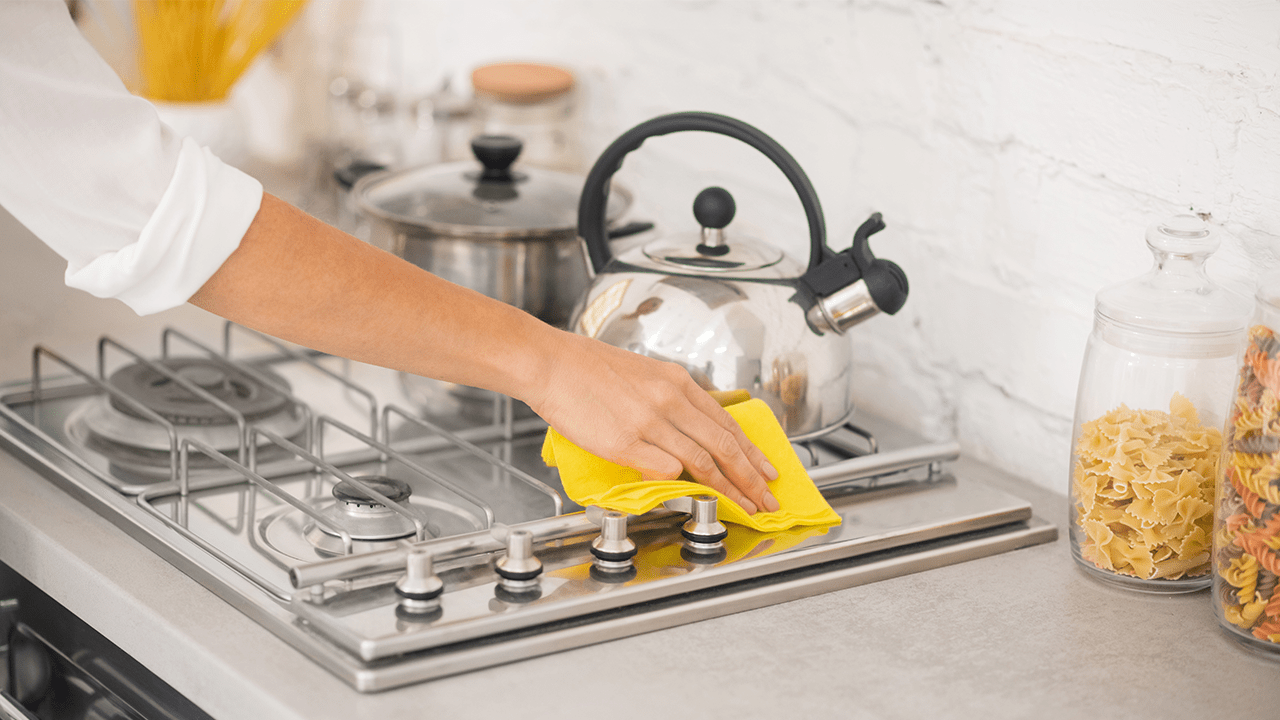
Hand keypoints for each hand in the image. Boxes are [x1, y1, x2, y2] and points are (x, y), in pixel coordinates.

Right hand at [526, 332, 779, 513]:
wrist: (551, 363)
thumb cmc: (588, 368)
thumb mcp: (643, 373)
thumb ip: (671, 399)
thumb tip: (691, 428)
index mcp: (677, 381)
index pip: (727, 423)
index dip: (752, 452)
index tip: (767, 470)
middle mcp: (670, 400)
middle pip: (724, 446)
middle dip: (751, 478)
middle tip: (768, 499)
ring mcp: (649, 422)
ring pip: (703, 462)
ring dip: (729, 490)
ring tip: (743, 507)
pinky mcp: (625, 443)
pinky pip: (665, 469)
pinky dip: (683, 486)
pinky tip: (694, 499)